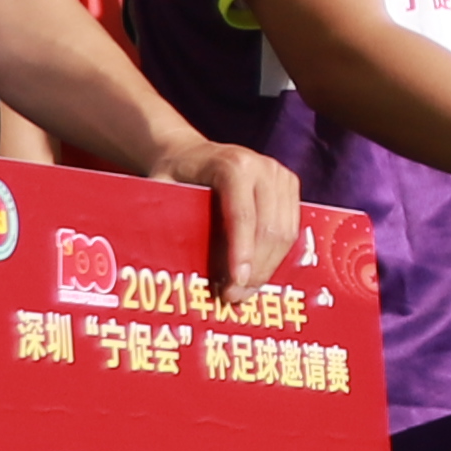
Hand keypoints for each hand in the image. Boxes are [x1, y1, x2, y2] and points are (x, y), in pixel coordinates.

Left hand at [155, 137, 299, 294]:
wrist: (190, 152)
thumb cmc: (173, 175)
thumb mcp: (160, 190)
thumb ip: (164, 218)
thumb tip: (159, 262)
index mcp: (233, 166)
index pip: (244, 216)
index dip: (242, 253)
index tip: (235, 283)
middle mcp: (264, 168)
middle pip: (270, 228)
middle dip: (256, 268)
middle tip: (235, 297)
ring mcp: (281, 176)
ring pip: (286, 233)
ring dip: (268, 267)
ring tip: (244, 291)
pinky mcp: (290, 186)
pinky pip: (291, 229)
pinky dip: (276, 256)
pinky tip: (257, 273)